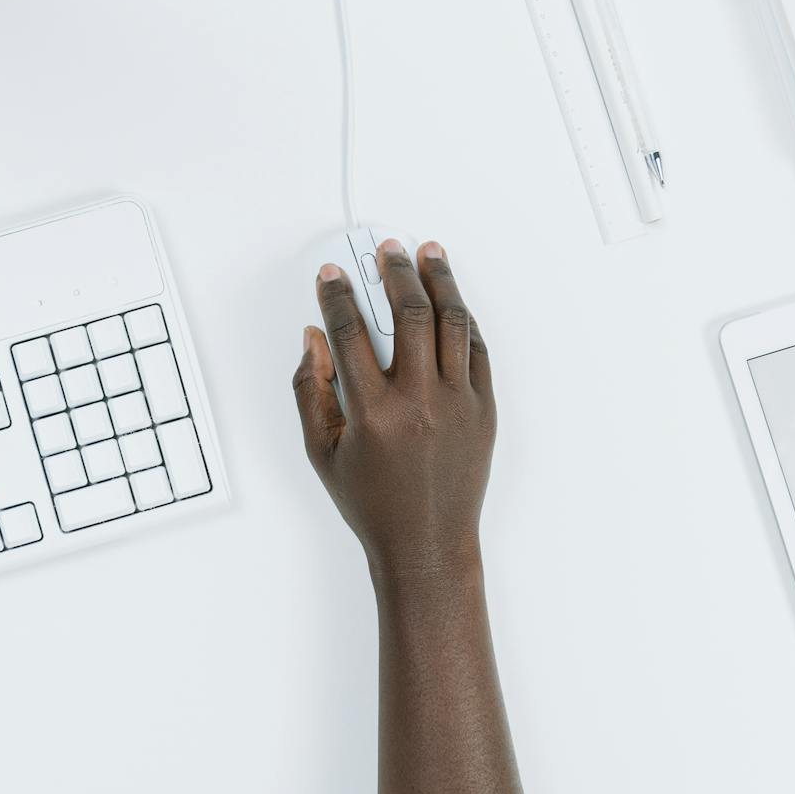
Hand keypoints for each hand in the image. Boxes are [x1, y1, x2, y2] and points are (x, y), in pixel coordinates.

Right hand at [292, 239, 495, 583]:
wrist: (426, 544)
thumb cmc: (373, 503)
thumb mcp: (321, 451)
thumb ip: (310, 390)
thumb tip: (314, 339)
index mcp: (373, 413)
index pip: (350, 333)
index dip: (337, 295)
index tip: (332, 274)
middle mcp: (419, 402)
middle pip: (408, 313)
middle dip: (395, 272)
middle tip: (387, 250)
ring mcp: (458, 403)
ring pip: (452, 322)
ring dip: (439, 281)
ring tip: (429, 254)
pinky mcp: (484, 410)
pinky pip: (477, 350)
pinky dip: (463, 320)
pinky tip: (452, 301)